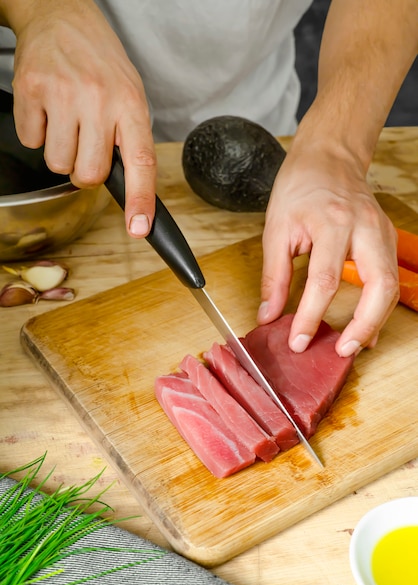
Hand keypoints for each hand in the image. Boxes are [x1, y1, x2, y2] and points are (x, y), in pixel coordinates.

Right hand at [8, 0, 155, 236]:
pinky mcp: (30, 91)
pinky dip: (38, 132)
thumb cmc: (101, 63)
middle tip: (87, 143)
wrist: (62, 15)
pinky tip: (48, 109)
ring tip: (67, 120)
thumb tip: (131, 189)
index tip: (138, 228)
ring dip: (61, 152)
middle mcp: (99, 100)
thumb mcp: (130, 95)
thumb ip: (130, 140)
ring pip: (58, 165)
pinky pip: (31, 142)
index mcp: (131, 104)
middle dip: (87, 170)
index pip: (141, 162)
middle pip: (90, 175)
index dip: (141, 200)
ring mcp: (62, 94)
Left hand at [257, 141, 398, 356]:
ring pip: (391, 286)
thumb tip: (268, 315)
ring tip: (354, 344)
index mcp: (332, 223)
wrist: (328, 158)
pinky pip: (389, 277)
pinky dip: (379, 305)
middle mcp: (364, 228)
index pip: (324, 281)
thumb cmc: (299, 188)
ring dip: (375, 320)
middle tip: (343, 351)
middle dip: (363, 326)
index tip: (297, 341)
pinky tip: (366, 323)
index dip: (310, 317)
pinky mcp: (387, 238)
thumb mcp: (276, 229)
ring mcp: (381, 232)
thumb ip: (275, 276)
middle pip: (378, 287)